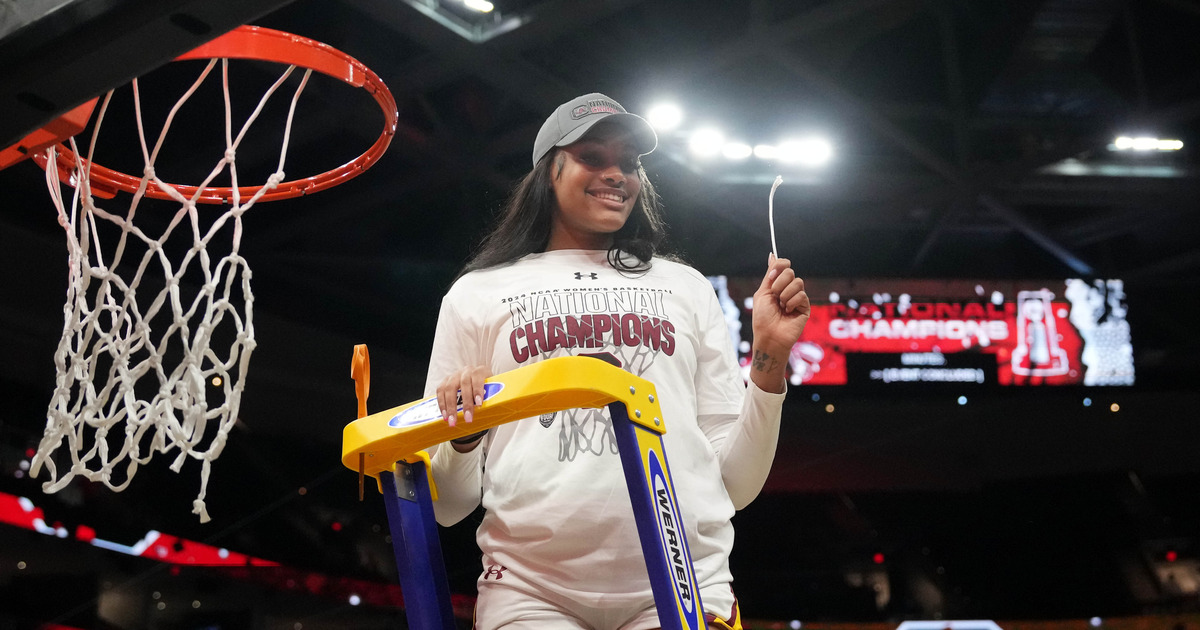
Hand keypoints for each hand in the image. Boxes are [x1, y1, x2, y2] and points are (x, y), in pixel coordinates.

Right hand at [436, 365, 491, 428]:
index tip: (479, 404)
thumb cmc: (485, 388)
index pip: (478, 378)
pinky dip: (442, 404)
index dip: (478, 390)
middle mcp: (467, 371)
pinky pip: (441, 391)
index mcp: (480, 371)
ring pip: (450, 388)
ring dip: (451, 406)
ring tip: (453, 420)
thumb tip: (496, 412)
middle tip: (468, 418)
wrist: (476, 381)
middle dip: (466, 403)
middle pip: (464, 384)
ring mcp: (455, 375)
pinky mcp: (445, 381)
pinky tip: (445, 415)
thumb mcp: (492, 390)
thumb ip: (493, 398)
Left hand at [750, 253, 810, 391]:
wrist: (769, 336)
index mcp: (777, 285)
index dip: (780, 265)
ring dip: (785, 294)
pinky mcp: (805, 307)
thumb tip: (772, 255)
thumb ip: (769, 275)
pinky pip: (802, 295)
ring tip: (781, 306)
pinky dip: (792, 302)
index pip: (784, 266)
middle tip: (775, 296)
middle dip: (779, 283)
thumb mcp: (762, 293)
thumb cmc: (762, 318)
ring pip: (798, 282)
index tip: (772, 274)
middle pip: (790, 272)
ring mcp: (797, 298)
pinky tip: (788, 312)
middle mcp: (788, 289)